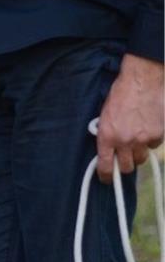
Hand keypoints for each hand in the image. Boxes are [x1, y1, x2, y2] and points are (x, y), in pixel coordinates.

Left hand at [96, 52, 163, 183]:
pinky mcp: (157, 136)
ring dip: (137, 153)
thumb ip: (105, 132)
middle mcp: (124, 141)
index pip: (105, 164)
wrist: (141, 82)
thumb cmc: (119, 94)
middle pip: (126, 167)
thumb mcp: (104, 113)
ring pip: (141, 158)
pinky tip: (146, 128)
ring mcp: (142, 140)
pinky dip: (150, 141)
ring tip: (134, 139)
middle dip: (124, 164)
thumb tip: (107, 147)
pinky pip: (153, 146)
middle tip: (122, 157)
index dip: (105, 175)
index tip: (105, 179)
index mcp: (107, 135)